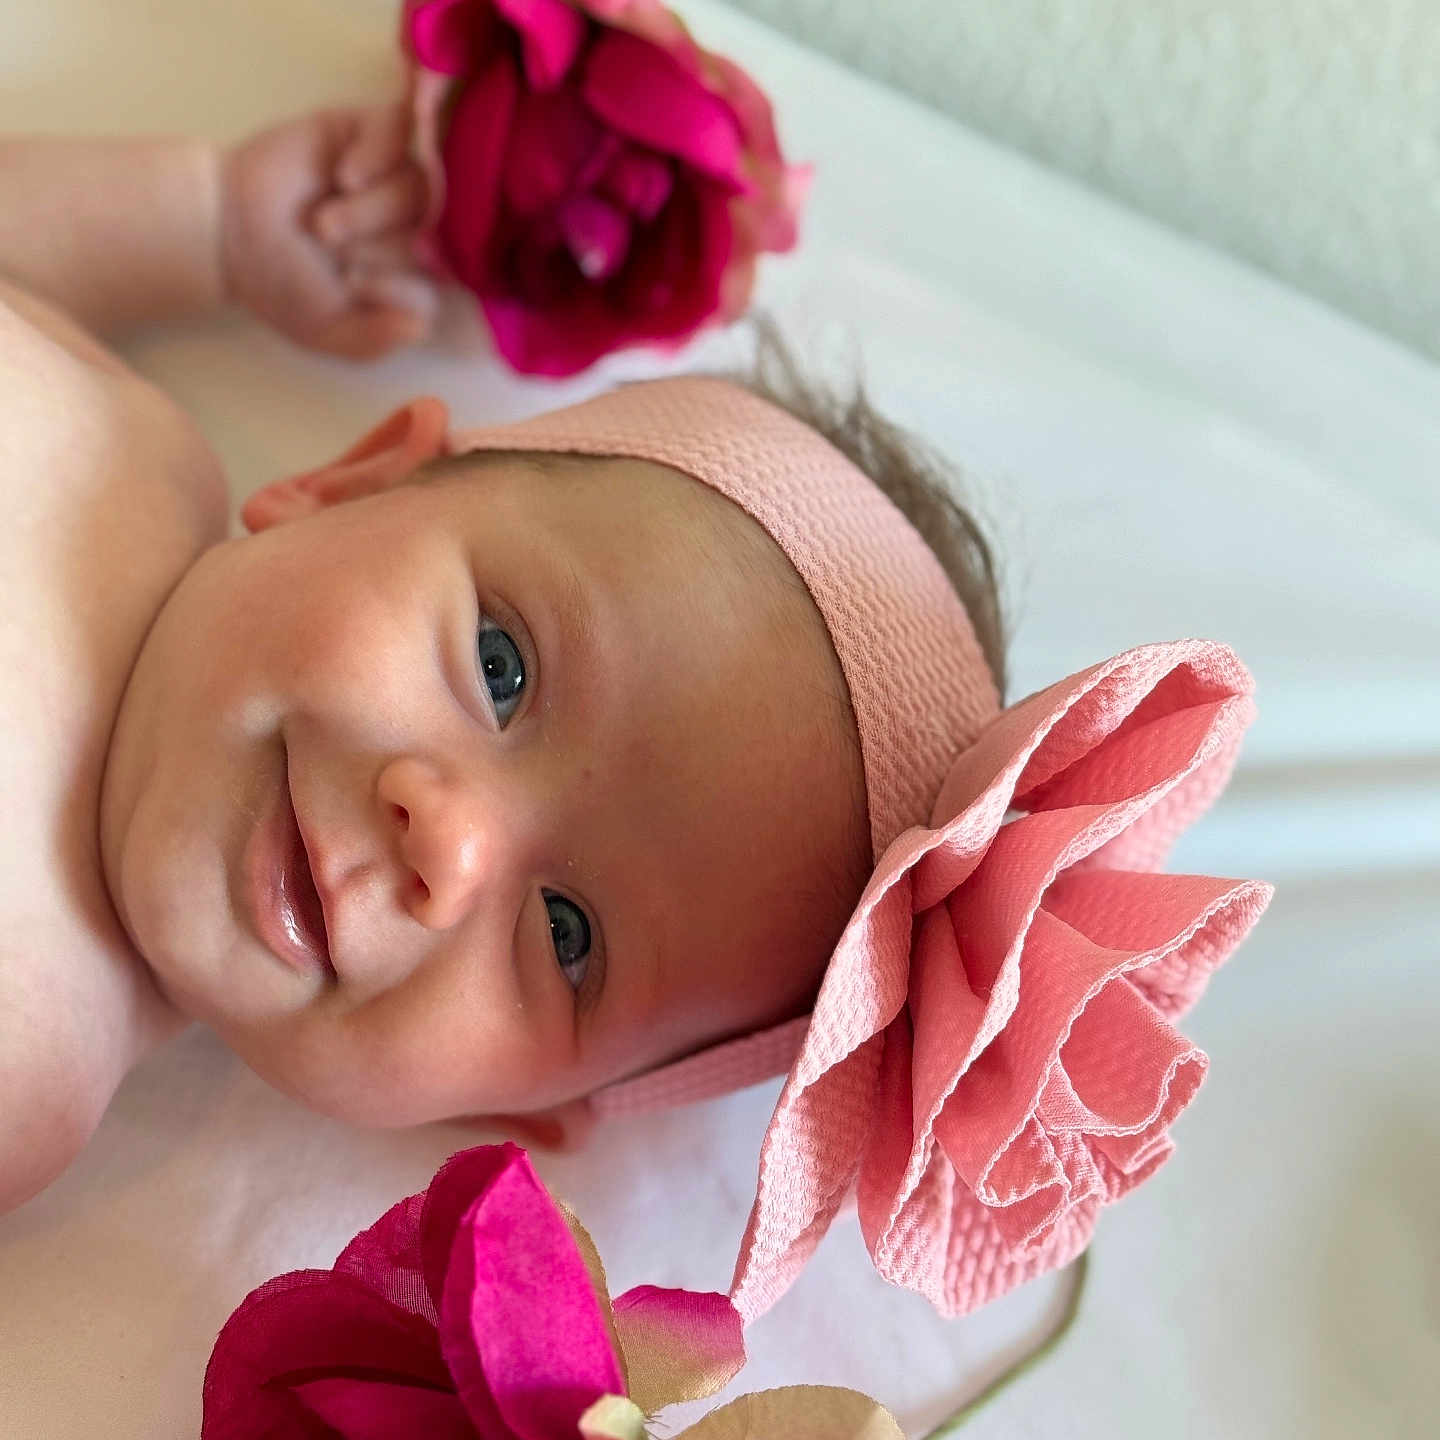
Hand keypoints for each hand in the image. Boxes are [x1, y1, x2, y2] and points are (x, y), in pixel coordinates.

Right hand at [220, 104, 437, 360]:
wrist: (229, 227)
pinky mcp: (372, 130)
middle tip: (328, 248)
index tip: (353, 288)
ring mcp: (397, 175)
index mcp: (413, 276)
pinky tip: (345, 177)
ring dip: (368, 213)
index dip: (400, 291)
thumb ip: (374, 340)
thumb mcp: (327, 331)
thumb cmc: (282, 281)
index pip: (440, 283)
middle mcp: (415, 226)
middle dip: (378, 250)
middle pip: (435, 237)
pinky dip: (378, 155)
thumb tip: (417, 328)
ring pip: (421, 189)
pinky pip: (405, 129)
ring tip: (324, 222)